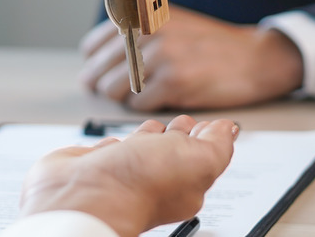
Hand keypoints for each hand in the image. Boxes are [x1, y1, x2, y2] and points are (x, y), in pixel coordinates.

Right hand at [19, 116, 237, 236]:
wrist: (85, 192)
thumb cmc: (140, 183)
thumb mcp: (198, 159)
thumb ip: (218, 145)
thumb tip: (229, 130)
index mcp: (185, 182)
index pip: (200, 153)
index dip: (206, 135)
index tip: (211, 123)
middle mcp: (154, 178)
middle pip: (171, 150)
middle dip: (179, 133)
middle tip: (184, 122)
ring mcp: (123, 171)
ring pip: (140, 149)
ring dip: (147, 137)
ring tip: (153, 127)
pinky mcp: (94, 164)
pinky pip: (108, 151)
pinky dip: (114, 144)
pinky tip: (116, 142)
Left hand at [79, 5, 303, 110]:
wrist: (254, 58)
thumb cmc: (210, 44)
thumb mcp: (169, 22)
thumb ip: (133, 32)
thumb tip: (93, 58)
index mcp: (143, 15)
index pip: (94, 45)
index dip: (95, 65)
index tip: (100, 73)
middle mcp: (148, 31)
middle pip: (99, 71)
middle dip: (103, 86)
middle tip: (117, 93)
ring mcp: (160, 56)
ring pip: (112, 90)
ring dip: (123, 98)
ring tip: (142, 94)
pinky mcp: (173, 82)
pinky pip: (136, 104)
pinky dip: (144, 107)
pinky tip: (160, 100)